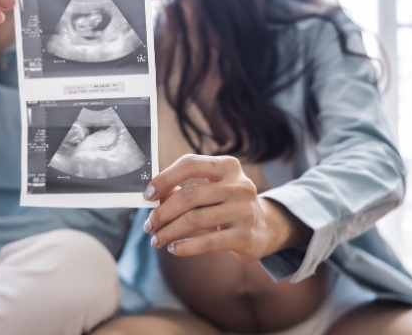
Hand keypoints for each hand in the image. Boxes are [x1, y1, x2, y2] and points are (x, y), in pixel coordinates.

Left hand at [142, 154, 310, 260]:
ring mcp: (244, 210)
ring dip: (168, 232)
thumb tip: (154, 197)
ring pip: (194, 220)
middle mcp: (239, 185)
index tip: (147, 195)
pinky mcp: (245, 236)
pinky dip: (185, 247)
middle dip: (162, 213)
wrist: (264, 227)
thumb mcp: (212, 189)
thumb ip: (185, 189)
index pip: (190, 164)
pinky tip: (174, 248)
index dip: (164, 178)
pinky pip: (207, 242)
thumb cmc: (227, 204)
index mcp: (228, 166)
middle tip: (149, 225)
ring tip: (156, 240)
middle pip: (188, 196)